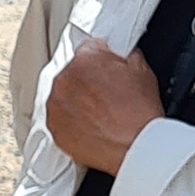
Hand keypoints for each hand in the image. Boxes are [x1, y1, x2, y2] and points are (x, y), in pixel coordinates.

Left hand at [44, 38, 162, 177]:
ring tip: (98, 113)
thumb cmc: (140, 112)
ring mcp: (56, 104)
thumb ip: (126, 55)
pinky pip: (59, 118)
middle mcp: (65, 78)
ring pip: (63, 95)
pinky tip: (90, 125)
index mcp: (86, 59)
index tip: (105, 71)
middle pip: (73, 73)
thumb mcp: (142, 70)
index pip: (89, 49)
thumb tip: (123, 55)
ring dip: (76, 101)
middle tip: (104, 96)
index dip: (101, 61)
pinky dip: (71, 121)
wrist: (136, 146)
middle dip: (86, 81)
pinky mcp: (53, 126)